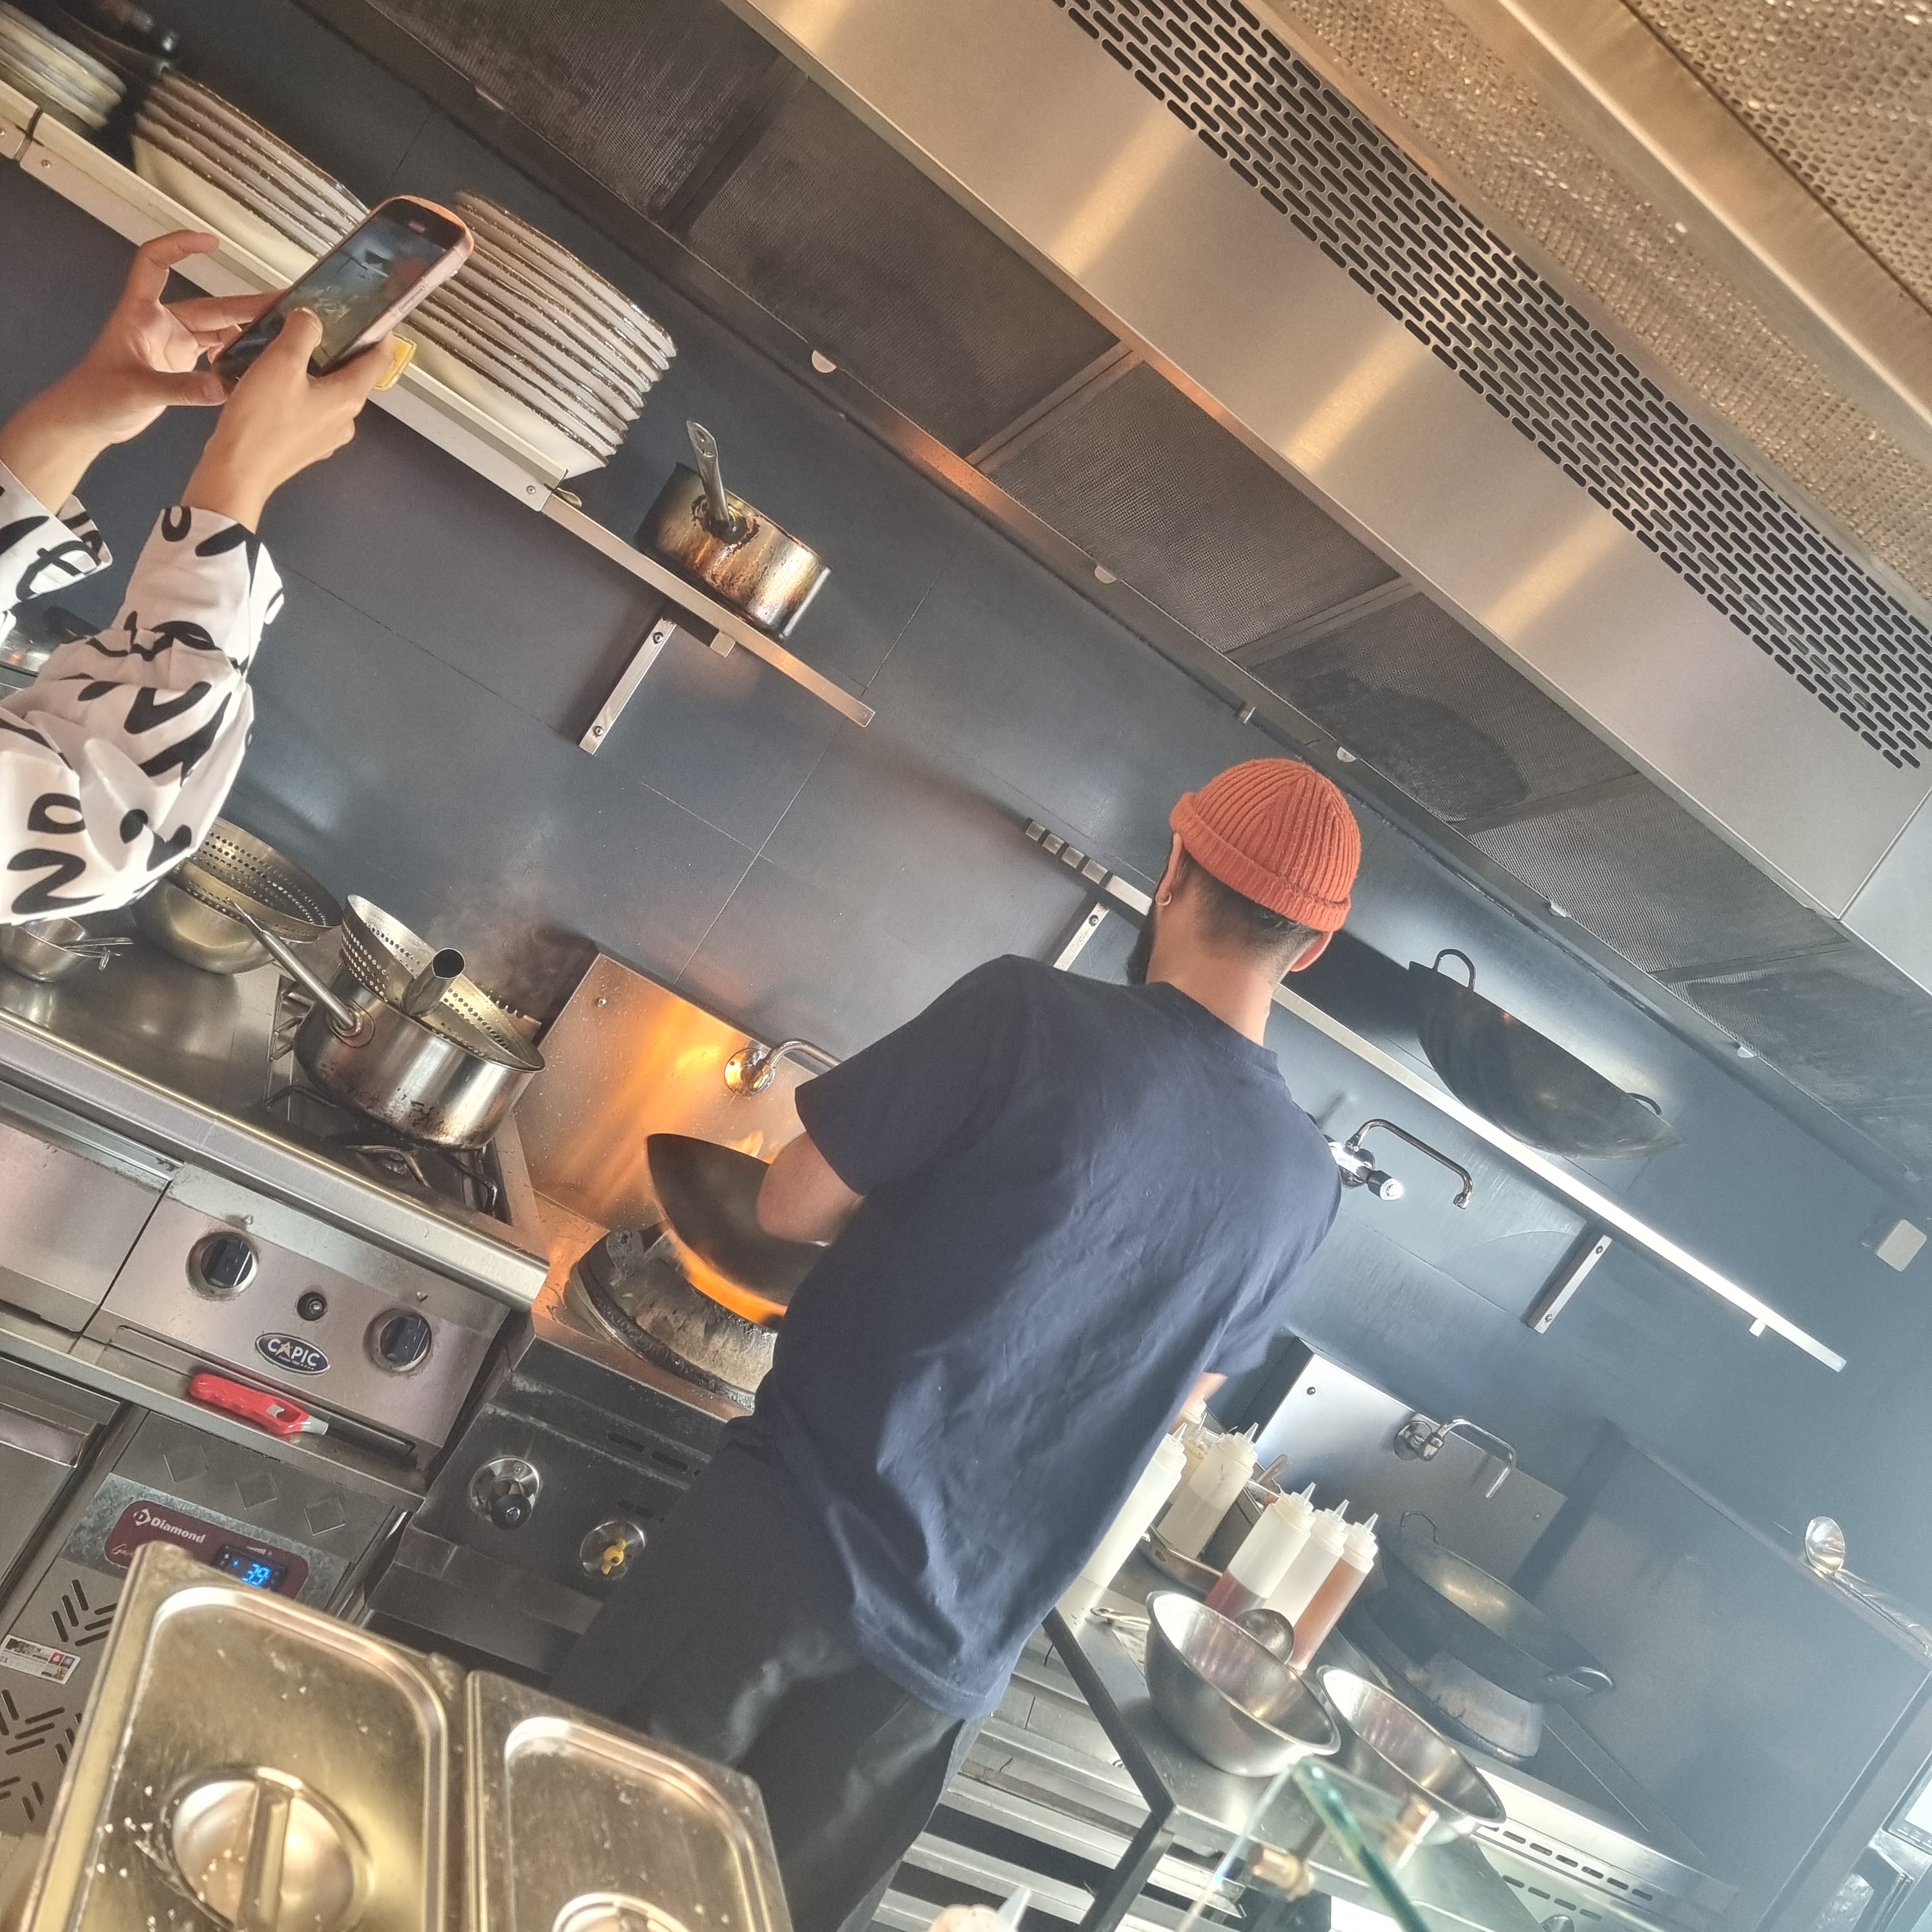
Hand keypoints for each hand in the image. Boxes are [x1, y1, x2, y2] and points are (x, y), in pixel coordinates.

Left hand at [0, 231, 271, 506]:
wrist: (87, 420)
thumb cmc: (96, 396)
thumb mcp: (138, 390)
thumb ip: (183, 388)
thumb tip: (225, 386)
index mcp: (140, 314)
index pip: (155, 263)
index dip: (180, 246)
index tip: (211, 241)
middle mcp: (159, 323)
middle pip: (207, 306)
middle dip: (243, 304)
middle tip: (279, 305)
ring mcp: (172, 344)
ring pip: (215, 330)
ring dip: (244, 333)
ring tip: (277, 337)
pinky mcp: (180, 366)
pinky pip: (215, 355)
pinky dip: (235, 359)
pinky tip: (252, 366)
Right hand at [182, 309, 393, 528]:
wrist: (237, 471)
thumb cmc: (261, 421)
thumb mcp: (281, 362)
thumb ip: (302, 332)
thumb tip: (313, 320)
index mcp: (348, 398)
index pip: (380, 360)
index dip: (379, 335)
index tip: (372, 318)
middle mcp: (345, 419)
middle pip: (352, 375)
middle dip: (337, 349)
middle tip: (316, 326)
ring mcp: (326, 436)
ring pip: (327, 392)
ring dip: (312, 369)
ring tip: (287, 349)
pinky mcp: (306, 444)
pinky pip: (309, 409)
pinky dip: (298, 391)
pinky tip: (274, 381)